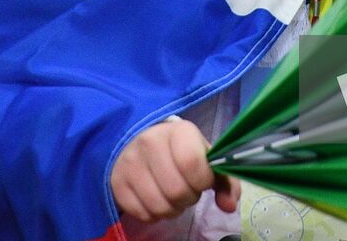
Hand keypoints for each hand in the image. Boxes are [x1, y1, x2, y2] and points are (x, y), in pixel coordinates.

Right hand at [110, 119, 240, 222]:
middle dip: (189, 197)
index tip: (202, 178)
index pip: (193, 164)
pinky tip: (156, 198)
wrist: (138, 141)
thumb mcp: (204, 156)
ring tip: (172, 194)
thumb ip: (224, 180)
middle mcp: (149, 143)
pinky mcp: (117, 184)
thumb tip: (230, 206)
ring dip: (173, 209)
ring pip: (160, 207)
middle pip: (177, 191)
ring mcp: (129, 164)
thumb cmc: (178, 149)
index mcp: (176, 131)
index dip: (203, 180)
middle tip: (187, 188)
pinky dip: (155, 214)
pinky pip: (144, 215)